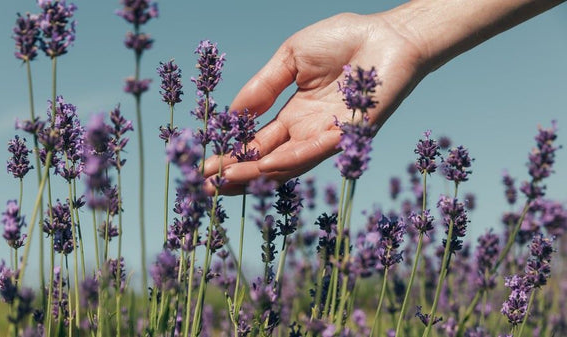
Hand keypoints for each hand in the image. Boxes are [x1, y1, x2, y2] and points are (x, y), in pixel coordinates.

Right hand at [204, 11, 427, 194]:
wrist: (388, 34)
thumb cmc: (343, 41)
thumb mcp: (291, 59)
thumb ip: (263, 86)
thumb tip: (232, 114)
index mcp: (294, 115)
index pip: (257, 142)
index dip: (230, 155)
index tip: (203, 166)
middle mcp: (308, 132)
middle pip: (267, 161)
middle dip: (236, 174)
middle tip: (205, 186)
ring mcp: (328, 138)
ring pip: (288, 165)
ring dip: (257, 174)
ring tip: (226, 180)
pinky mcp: (351, 136)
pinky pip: (319, 151)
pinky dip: (292, 159)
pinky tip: (266, 166)